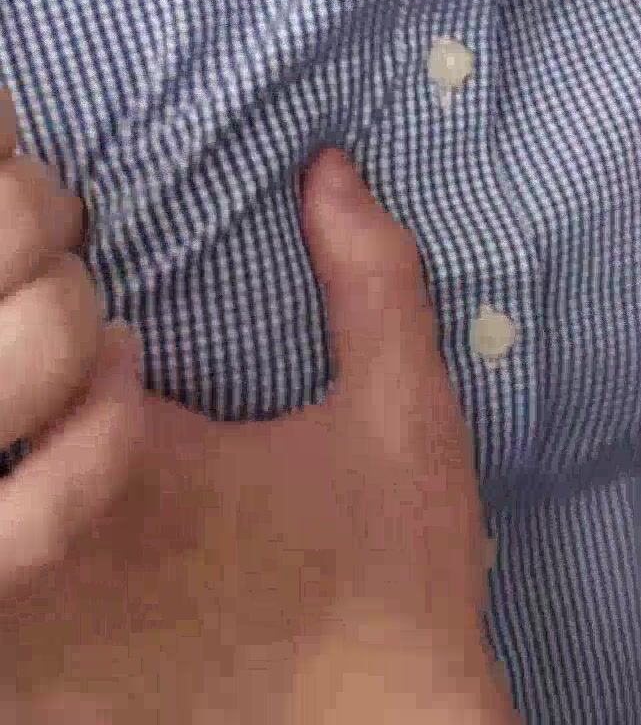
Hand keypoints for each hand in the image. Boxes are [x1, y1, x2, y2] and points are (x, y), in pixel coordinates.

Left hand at [4, 152, 511, 724]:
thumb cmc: (395, 574)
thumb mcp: (403, 410)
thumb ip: (368, 278)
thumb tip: (325, 167)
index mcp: (134, 460)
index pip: (23, 353)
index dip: (36, 306)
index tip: (100, 307)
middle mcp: (61, 549)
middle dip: (13, 374)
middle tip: (76, 377)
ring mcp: (34, 639)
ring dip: (8, 468)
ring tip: (57, 446)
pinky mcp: (36, 700)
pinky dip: (12, 549)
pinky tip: (58, 529)